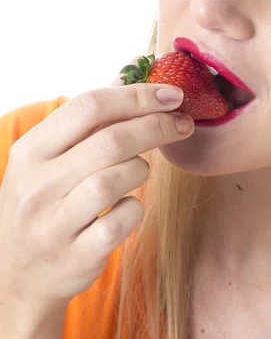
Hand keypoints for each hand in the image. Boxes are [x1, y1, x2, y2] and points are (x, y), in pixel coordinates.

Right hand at [0, 59, 192, 310]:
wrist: (17, 274)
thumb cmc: (45, 200)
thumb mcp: (52, 156)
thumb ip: (92, 114)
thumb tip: (133, 66)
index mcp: (31, 150)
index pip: (89, 106)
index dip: (137, 96)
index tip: (172, 95)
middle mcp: (38, 184)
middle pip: (111, 140)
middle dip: (156, 126)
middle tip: (183, 122)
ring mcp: (54, 223)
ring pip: (119, 177)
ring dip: (142, 169)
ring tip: (139, 171)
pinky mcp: (76, 256)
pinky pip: (125, 218)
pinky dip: (136, 206)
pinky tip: (127, 205)